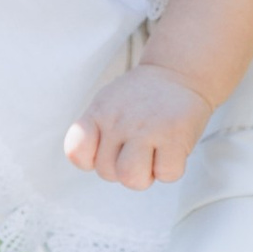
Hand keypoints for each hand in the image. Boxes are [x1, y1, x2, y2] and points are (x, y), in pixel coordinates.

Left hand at [65, 62, 210, 189]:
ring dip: (144, 175)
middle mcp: (119, 120)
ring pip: (132, 178)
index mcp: (98, 113)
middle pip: (107, 172)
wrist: (176, 73)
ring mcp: (147, 128)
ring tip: (151, 155)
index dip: (89, 160)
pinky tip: (170, 149)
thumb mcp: (106, 105)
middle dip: (122, 169)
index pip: (76, 151)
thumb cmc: (140, 98)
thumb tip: (91, 162)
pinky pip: (166, 174)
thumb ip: (92, 132)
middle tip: (137, 149)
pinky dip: (169, 169)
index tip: (105, 149)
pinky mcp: (175, 136)